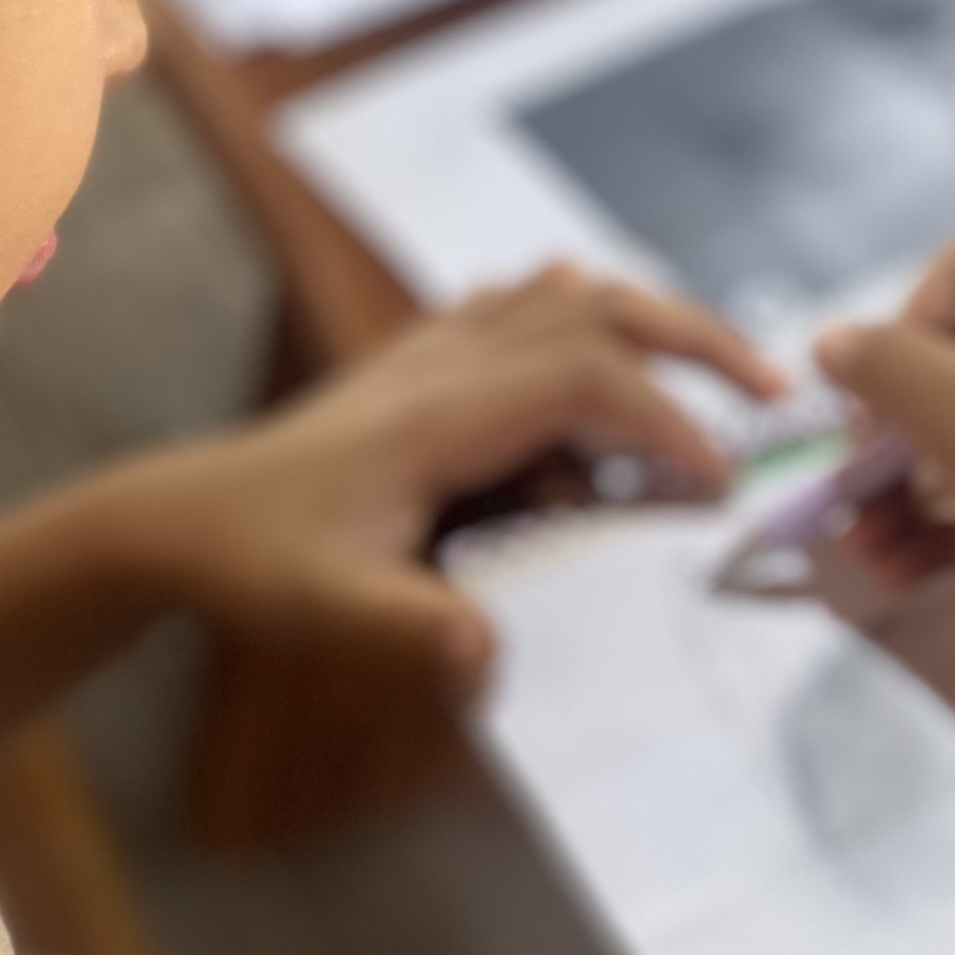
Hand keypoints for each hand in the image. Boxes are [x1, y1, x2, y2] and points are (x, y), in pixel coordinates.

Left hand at [120, 266, 783, 692]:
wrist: (179, 518)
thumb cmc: (256, 564)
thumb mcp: (331, 611)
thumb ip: (411, 632)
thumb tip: (491, 659)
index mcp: (442, 411)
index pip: (586, 377)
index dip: (666, 421)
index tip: (718, 488)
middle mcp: (447, 360)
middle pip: (598, 306)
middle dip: (696, 340)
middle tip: (775, 392)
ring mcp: (434, 351)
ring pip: (569, 294)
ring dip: (652, 325)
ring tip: (723, 379)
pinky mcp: (424, 362)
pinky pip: (525, 308)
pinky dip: (586, 322)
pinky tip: (604, 366)